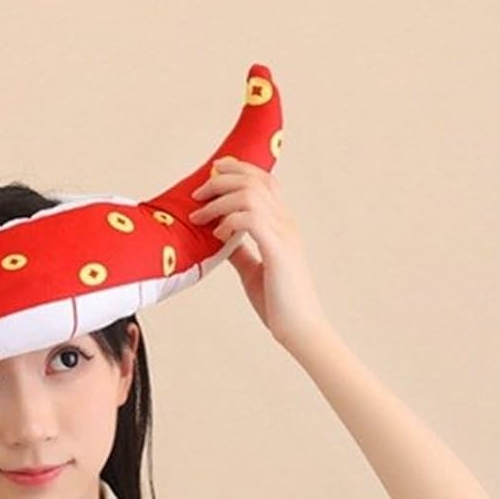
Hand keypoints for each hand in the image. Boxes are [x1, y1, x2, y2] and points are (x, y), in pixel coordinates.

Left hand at [188, 157, 330, 350]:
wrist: (300, 329)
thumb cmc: (279, 303)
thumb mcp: (252, 270)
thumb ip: (239, 250)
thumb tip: (220, 237)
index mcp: (282, 225)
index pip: (265, 181)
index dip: (239, 169)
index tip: (214, 170)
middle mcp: (286, 223)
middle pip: (255, 180)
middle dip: (222, 178)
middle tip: (198, 193)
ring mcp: (284, 235)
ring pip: (250, 194)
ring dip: (220, 199)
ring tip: (200, 215)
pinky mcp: (277, 251)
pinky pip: (251, 219)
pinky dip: (229, 220)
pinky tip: (218, 234)